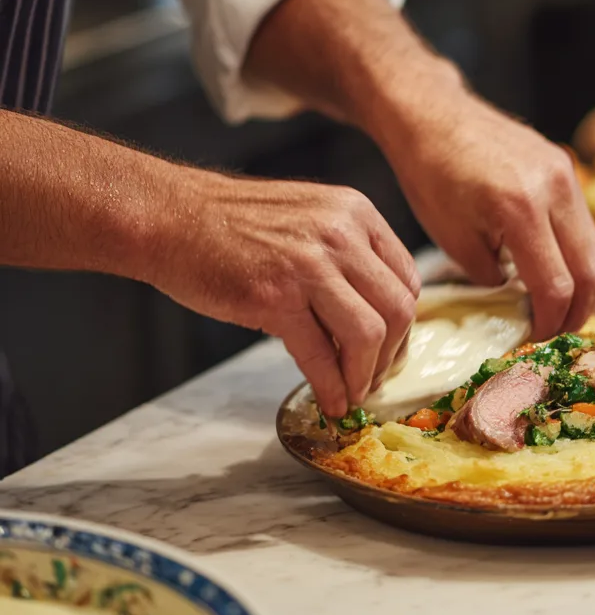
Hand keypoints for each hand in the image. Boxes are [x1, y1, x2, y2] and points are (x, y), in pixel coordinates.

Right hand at [154, 172, 419, 415]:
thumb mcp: (309, 217)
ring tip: (353, 392)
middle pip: (397, 310)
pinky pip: (320, 355)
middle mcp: (340, 234)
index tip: (391, 349)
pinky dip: (332, 387)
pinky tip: (331, 402)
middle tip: (376, 378)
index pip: (407, 278)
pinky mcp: (274, 298)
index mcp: (356, 212)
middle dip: (391, 355)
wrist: (168, 216)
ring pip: (368, 335)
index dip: (404, 324)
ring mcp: (308, 265)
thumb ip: (347, 254)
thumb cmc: (232, 222)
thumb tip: (374, 315)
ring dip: (365, 375)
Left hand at [389, 95, 594, 339]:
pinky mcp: (566, 168)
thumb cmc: (431, 176)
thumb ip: (493, 278)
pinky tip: (554, 272)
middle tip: (556, 333)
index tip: (534, 339)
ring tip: (557, 309)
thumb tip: (522, 302)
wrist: (433, 115)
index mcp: (521, 208)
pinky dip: (576, 256)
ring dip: (583, 286)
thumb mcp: (453, 240)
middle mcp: (555, 188)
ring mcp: (566, 174)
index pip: (556, 285)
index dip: (549, 322)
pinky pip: (584, 224)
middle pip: (592, 271)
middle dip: (577, 311)